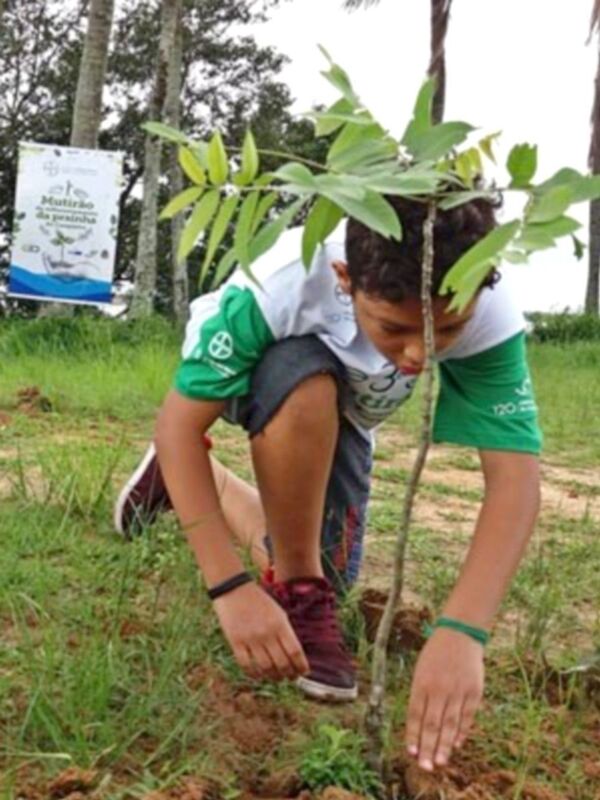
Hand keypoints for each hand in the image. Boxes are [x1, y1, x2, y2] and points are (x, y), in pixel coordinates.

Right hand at [213, 582, 308, 680]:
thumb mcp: (278, 613)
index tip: (304, 672)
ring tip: (276, 678)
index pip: (295, 652)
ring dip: (273, 677)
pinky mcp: (235, 642)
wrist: (234, 589)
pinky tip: (258, 675)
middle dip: (289, 674)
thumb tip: (294, 655)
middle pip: (282, 663)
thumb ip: (286, 632)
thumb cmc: (259, 601)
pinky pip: (246, 665)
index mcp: (280, 624)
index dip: (301, 666)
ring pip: (265, 668)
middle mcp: (267, 633)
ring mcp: (250, 639)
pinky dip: (254, 674)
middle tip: (290, 677)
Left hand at [405, 628, 484, 770]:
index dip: (413, 735)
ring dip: (445, 745)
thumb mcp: (421, 670)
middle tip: (426, 767)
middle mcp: (439, 689)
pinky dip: (462, 731)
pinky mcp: (474, 691)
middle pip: (432, 724)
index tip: (411, 753)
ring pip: (450, 724)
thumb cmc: (435, 654)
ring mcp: (458, 690)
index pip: (415, 715)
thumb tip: (419, 724)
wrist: (460, 633)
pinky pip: (467, 716)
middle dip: (428, 747)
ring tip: (441, 762)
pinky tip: (457, 744)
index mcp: (422, 683)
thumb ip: (420, 696)